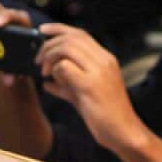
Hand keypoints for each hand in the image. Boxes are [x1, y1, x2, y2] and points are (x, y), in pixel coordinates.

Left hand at [36, 22, 143, 153]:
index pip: (80, 34)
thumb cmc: (104, 114)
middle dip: (48, 45)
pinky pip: (64, 67)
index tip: (41, 30)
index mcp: (105, 59)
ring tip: (44, 72)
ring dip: (49, 57)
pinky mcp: (91, 85)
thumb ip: (66, 85)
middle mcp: (104, 61)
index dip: (58, 29)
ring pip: (66, 48)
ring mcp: (99, 71)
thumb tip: (46, 82)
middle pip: (71, 37)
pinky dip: (54, 72)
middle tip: (38, 61)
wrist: (123, 132)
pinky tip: (51, 84)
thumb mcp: (83, 95)